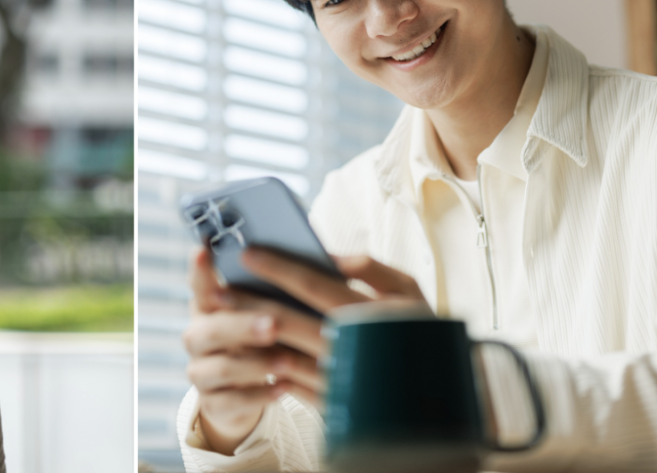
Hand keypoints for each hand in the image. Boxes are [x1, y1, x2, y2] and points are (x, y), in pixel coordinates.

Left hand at [182, 247, 429, 453]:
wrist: (442, 399)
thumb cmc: (422, 330)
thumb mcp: (409, 291)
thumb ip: (371, 268)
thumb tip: (330, 254)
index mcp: (369, 313)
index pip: (313, 284)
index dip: (277, 266)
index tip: (246, 252)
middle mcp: (351, 347)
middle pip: (286, 320)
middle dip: (246, 301)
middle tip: (214, 285)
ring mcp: (339, 379)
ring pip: (279, 354)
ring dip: (245, 334)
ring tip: (220, 314)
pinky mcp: (332, 404)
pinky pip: (289, 384)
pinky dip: (265, 365)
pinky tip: (245, 348)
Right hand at [182, 248, 322, 453]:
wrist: (244, 388)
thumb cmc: (262, 337)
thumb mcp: (264, 311)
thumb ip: (274, 291)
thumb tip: (319, 266)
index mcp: (209, 306)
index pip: (199, 283)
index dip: (199, 270)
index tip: (204, 251)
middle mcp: (197, 336)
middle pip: (209, 329)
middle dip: (242, 326)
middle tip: (273, 324)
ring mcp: (200, 370)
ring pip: (220, 368)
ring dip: (256, 364)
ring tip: (288, 361)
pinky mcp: (212, 402)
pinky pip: (232, 401)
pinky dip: (259, 394)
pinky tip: (284, 388)